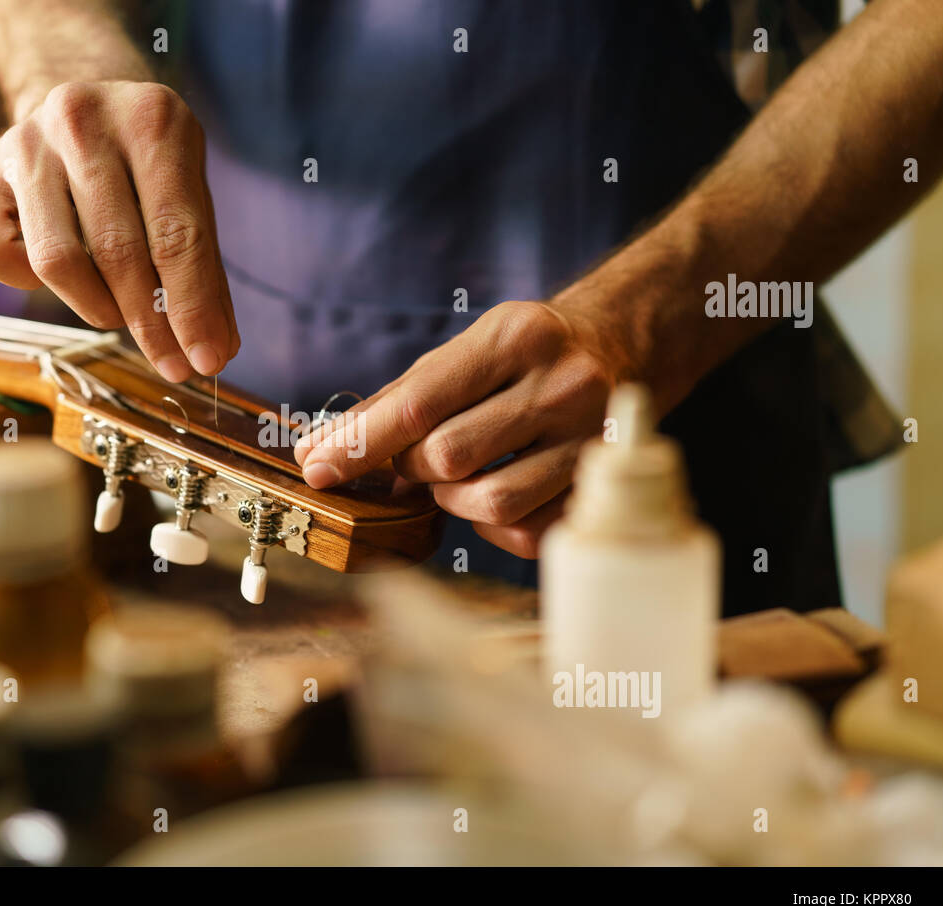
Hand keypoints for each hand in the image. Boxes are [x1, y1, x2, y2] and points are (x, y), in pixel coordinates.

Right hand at [0, 80, 238, 381]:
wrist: (80, 104)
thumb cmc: (145, 166)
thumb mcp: (189, 195)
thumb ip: (203, 268)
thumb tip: (215, 348)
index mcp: (150, 119)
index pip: (177, 234)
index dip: (192, 307)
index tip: (206, 360)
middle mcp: (80, 120)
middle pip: (118, 252)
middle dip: (150, 322)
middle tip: (172, 362)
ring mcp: (23, 142)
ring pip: (58, 262)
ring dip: (97, 306)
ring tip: (120, 311)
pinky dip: (31, 284)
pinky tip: (63, 269)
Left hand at [293, 301, 619, 558]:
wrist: (625, 345)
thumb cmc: (524, 355)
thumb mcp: (465, 352)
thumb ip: (393, 401)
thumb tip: (318, 450)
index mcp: (515, 337)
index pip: (419, 404)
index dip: (359, 443)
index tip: (317, 468)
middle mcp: (561, 383)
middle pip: (448, 458)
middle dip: (414, 468)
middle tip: (416, 459)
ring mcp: (590, 435)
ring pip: (491, 502)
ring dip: (454, 499)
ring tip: (458, 476)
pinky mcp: (601, 483)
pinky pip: (527, 530)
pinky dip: (494, 524)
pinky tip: (498, 489)